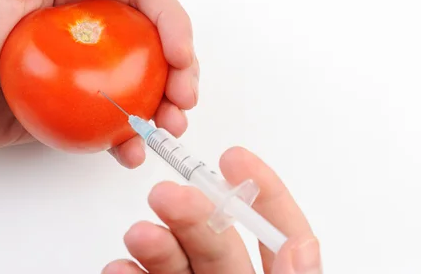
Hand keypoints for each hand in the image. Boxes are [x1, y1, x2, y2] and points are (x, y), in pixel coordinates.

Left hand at [0, 0, 197, 166]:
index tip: (179, 54)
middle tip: (183, 98)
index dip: (171, 20)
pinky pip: (110, 122)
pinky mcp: (70, 110)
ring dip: (165, 107)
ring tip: (169, 127)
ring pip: (140, 85)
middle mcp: (86, 30)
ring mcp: (81, 73)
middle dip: (180, 69)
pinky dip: (128, 137)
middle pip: (151, 43)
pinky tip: (131, 149)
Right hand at [103, 147, 321, 273]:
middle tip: (169, 194)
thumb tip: (301, 248)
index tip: (234, 158)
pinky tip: (120, 268)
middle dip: (192, 212)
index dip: (263, 192)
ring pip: (178, 262)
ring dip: (156, 243)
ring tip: (140, 234)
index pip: (279, 233)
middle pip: (217, 241)